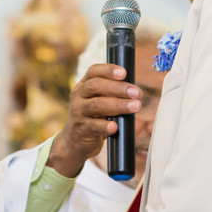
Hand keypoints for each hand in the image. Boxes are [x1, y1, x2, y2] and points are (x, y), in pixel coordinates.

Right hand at [46, 63, 140, 177]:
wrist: (75, 141)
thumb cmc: (93, 117)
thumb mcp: (97, 101)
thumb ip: (110, 93)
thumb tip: (134, 90)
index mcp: (83, 85)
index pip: (93, 72)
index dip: (108, 70)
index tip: (124, 72)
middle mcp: (78, 96)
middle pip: (96, 86)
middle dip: (119, 88)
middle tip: (137, 92)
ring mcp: (78, 112)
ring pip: (98, 105)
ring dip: (119, 105)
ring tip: (135, 106)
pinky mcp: (81, 129)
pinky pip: (94, 126)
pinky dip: (105, 126)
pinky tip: (115, 127)